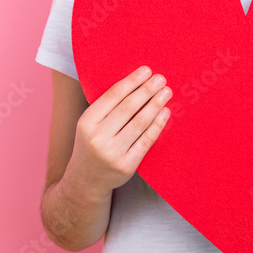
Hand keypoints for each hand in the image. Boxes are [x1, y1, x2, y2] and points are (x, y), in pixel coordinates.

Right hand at [69, 66, 172, 195]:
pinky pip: (146, 141)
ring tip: (166, 93)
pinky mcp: (126, 166)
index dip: (132, 81)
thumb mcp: (90, 125)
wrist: (85, 181)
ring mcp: (112, 153)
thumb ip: (107, 107)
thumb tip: (136, 82)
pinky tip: (165, 113)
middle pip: (128, 108)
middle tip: (161, 79)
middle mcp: (97, 137)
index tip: (146, 70)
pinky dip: (157, 125)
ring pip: (139, 123)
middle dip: (147, 90)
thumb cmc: (91, 145)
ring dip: (155, 105)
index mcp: (86, 122)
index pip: (113, 96)